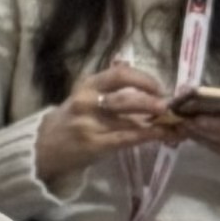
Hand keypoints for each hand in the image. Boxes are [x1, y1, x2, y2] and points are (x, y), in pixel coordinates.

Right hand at [37, 59, 169, 183]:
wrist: (46, 146)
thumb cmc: (72, 118)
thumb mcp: (86, 96)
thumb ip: (112, 90)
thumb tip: (150, 89)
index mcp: (88, 85)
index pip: (118, 74)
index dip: (142, 79)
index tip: (159, 87)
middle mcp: (88, 102)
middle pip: (124, 99)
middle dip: (151, 102)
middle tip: (168, 106)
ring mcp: (90, 125)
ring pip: (128, 122)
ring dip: (155, 123)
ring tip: (173, 124)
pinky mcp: (94, 145)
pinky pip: (126, 139)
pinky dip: (147, 136)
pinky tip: (161, 135)